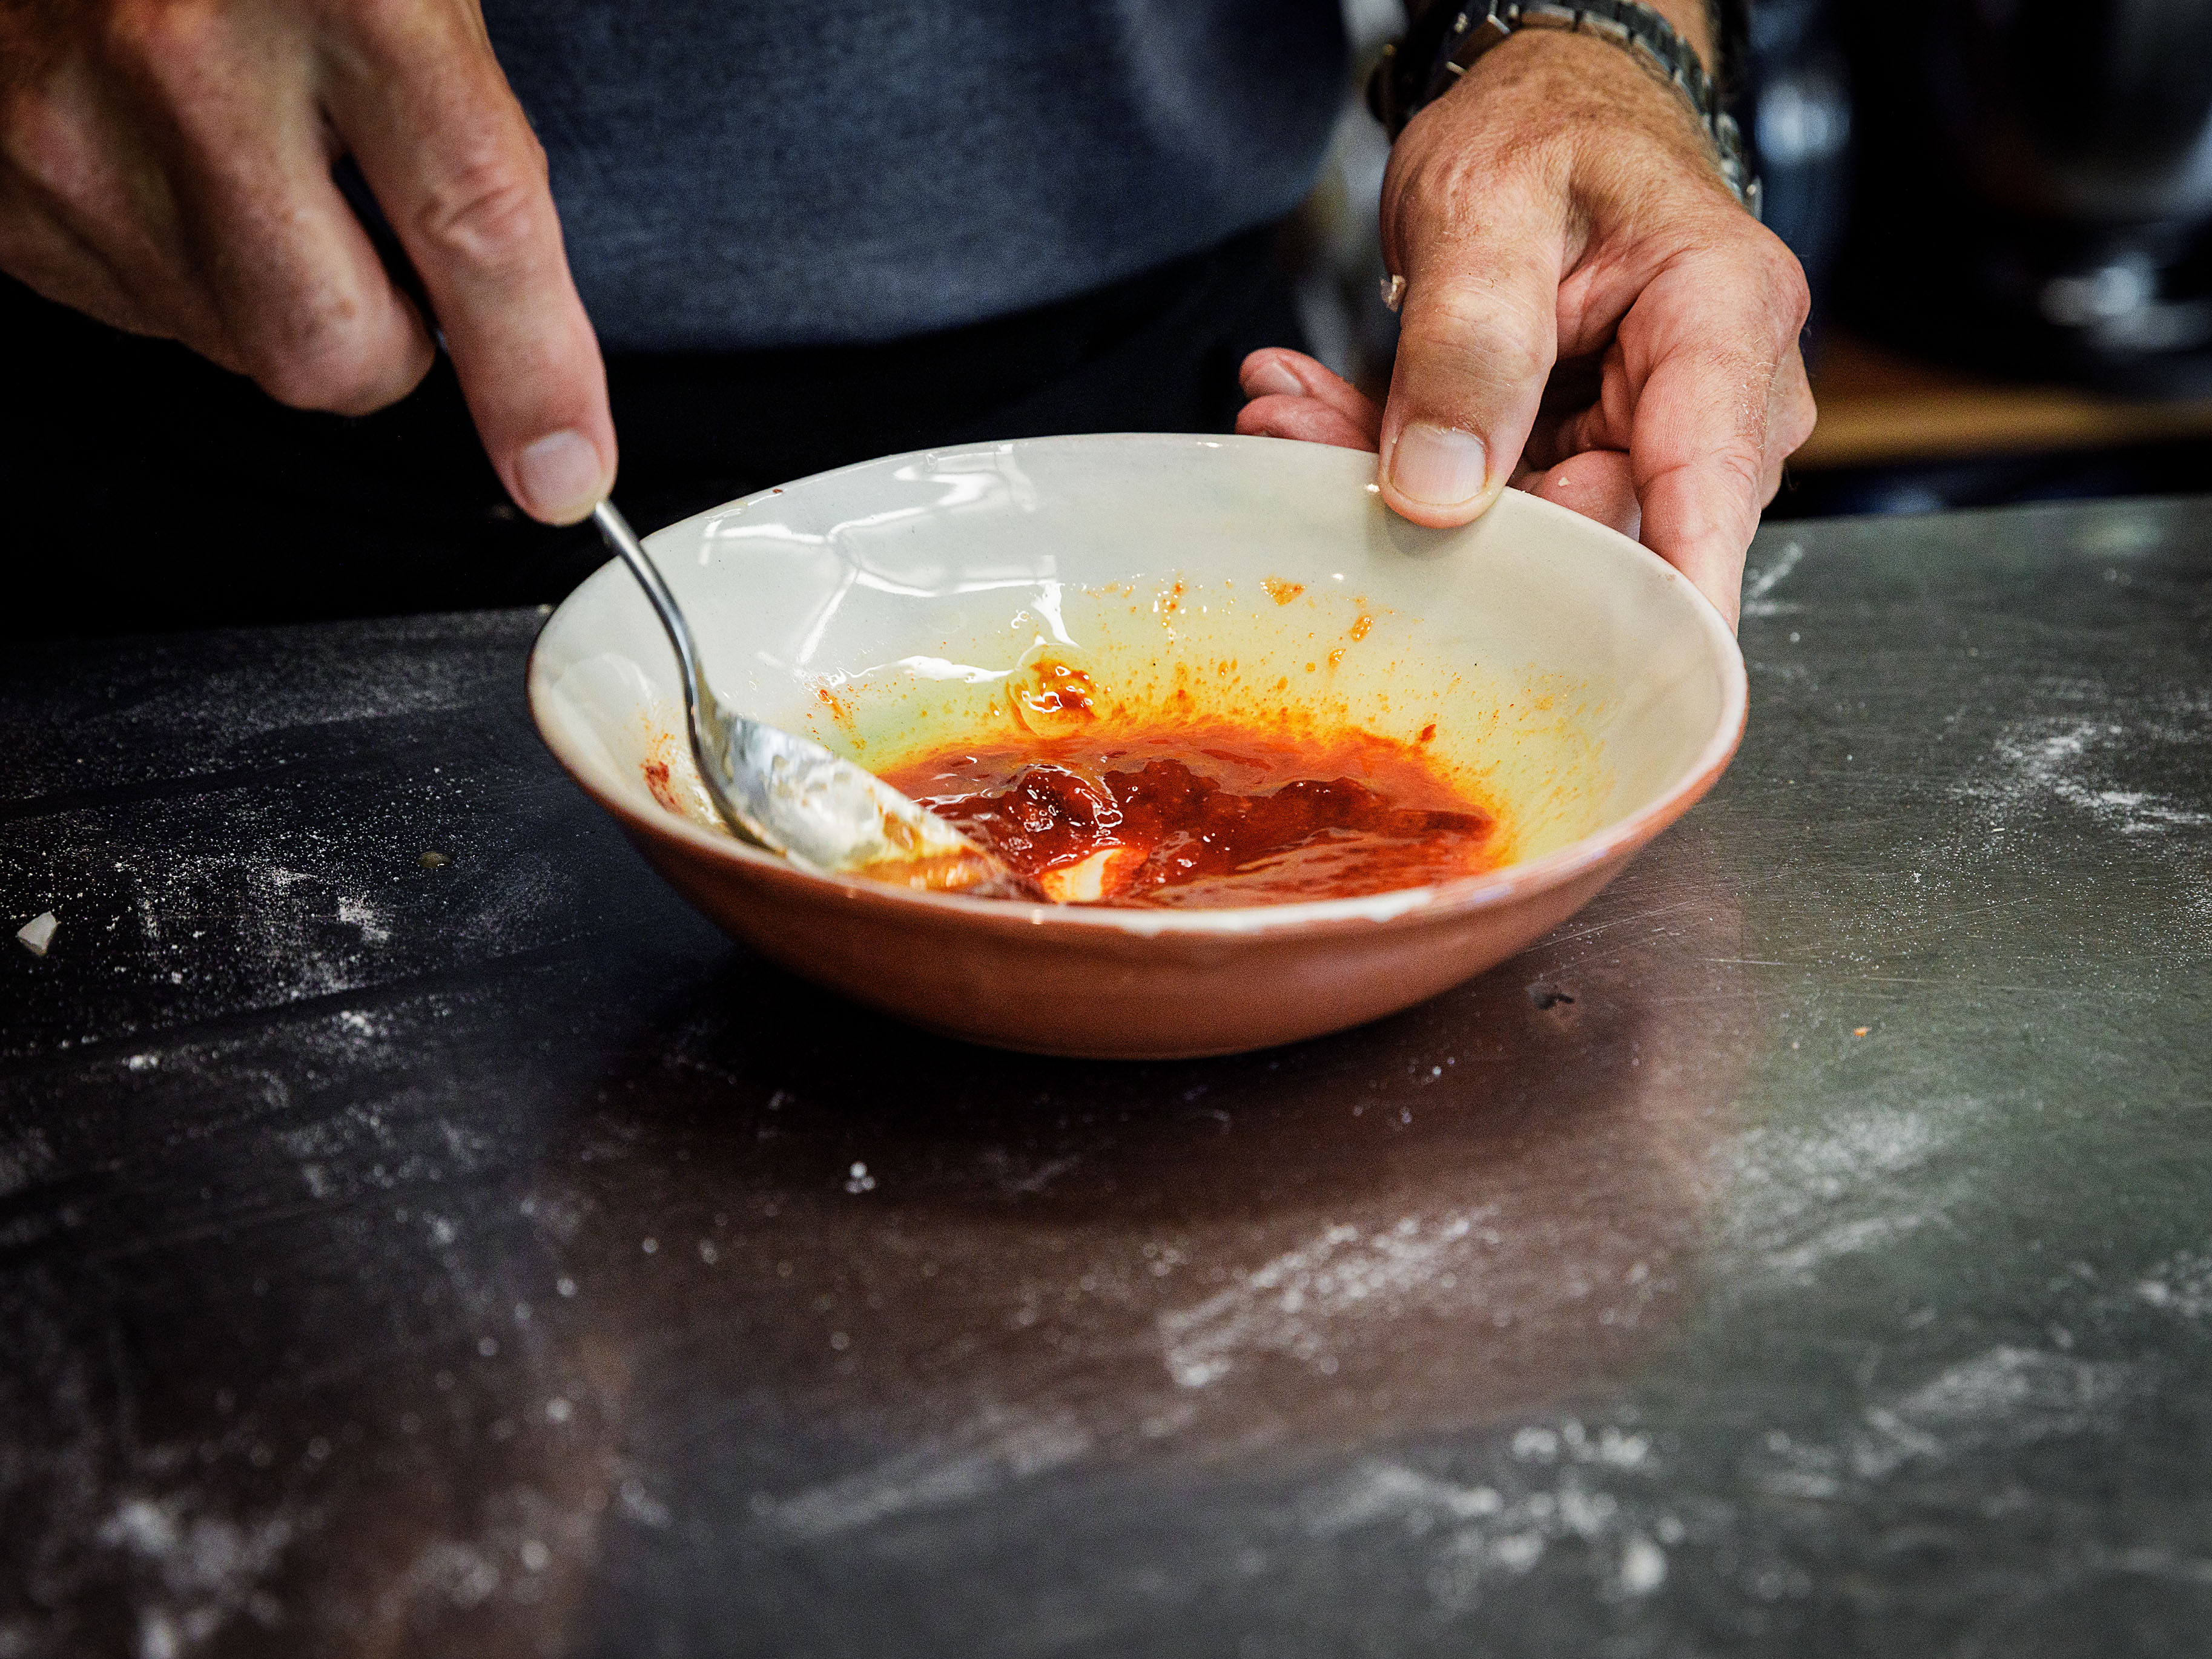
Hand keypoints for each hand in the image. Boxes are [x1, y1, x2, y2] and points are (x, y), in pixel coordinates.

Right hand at [0, 0, 612, 522]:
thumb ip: (468, 136)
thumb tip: (533, 349)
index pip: (473, 226)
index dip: (532, 372)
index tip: (562, 466)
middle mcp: (188, 66)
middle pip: (332, 350)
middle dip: (385, 341)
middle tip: (380, 241)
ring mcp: (70, 135)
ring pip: (233, 345)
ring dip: (276, 293)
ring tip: (249, 152)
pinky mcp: (2, 193)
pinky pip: (139, 310)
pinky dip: (181, 265)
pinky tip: (171, 158)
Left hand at [1238, 27, 1814, 628]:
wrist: (1550, 113)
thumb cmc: (1544, 131)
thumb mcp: (1484, 204)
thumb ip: (1467, 343)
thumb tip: (1445, 495)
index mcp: (1721, 317)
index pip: (1706, 486)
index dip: (1670, 607)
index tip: (1636, 697)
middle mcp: (1718, 399)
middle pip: (1603, 528)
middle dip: (1449, 515)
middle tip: (1301, 441)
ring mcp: (1658, 442)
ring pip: (1534, 527)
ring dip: (1399, 482)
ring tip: (1291, 414)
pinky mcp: (1594, 464)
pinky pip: (1502, 503)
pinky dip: (1404, 465)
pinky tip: (1317, 420)